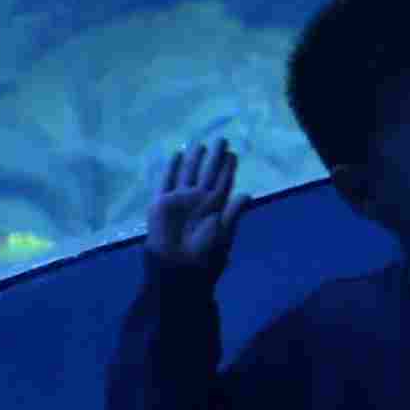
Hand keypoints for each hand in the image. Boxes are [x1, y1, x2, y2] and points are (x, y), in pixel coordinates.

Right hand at [146, 139, 240, 280]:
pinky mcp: (161, 203)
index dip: (228, 168)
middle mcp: (198, 200)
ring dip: (194, 159)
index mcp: (215, 208)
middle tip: (221, 140)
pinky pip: (166, 181)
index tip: (233, 153)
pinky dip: (170, 168)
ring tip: (200, 145)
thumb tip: (247, 194)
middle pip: (207, 173)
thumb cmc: (204, 255)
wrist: (177, 269)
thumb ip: (233, 213)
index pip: (223, 183)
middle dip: (214, 157)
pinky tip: (176, 155)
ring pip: (188, 173)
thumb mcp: (224, 235)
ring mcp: (179, 200)